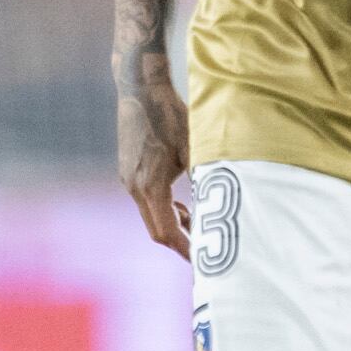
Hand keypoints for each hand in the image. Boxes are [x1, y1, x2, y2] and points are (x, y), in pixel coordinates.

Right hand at [114, 47, 192, 251]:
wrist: (141, 88)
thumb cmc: (171, 114)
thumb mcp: (195, 148)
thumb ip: (205, 178)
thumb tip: (222, 204)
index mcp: (151, 186)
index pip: (168, 232)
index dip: (187, 249)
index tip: (204, 262)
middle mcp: (134, 188)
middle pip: (156, 230)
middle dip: (180, 242)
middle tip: (204, 249)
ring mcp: (127, 180)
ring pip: (149, 216)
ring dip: (172, 223)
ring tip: (196, 221)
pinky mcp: (127, 171)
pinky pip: (145, 201)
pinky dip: (163, 208)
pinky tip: (180, 202)